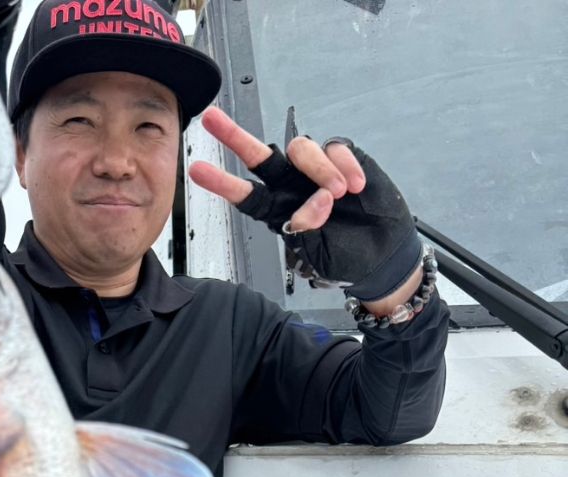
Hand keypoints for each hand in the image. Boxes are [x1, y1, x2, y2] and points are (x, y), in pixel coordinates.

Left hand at [189, 106, 421, 307]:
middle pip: (260, 156)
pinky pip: (335, 148)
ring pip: (301, 150)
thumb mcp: (319, 252)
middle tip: (210, 119)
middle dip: (234, 137)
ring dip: (318, 172)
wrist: (382, 251)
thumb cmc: (345, 255)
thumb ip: (309, 229)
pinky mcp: (343, 157)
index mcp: (278, 209)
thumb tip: (313, 203)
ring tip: (340, 195)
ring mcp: (316, 169)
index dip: (222, 183)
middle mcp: (291, 184)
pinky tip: (357, 187)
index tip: (196, 170)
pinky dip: (345, 166)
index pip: (246, 194)